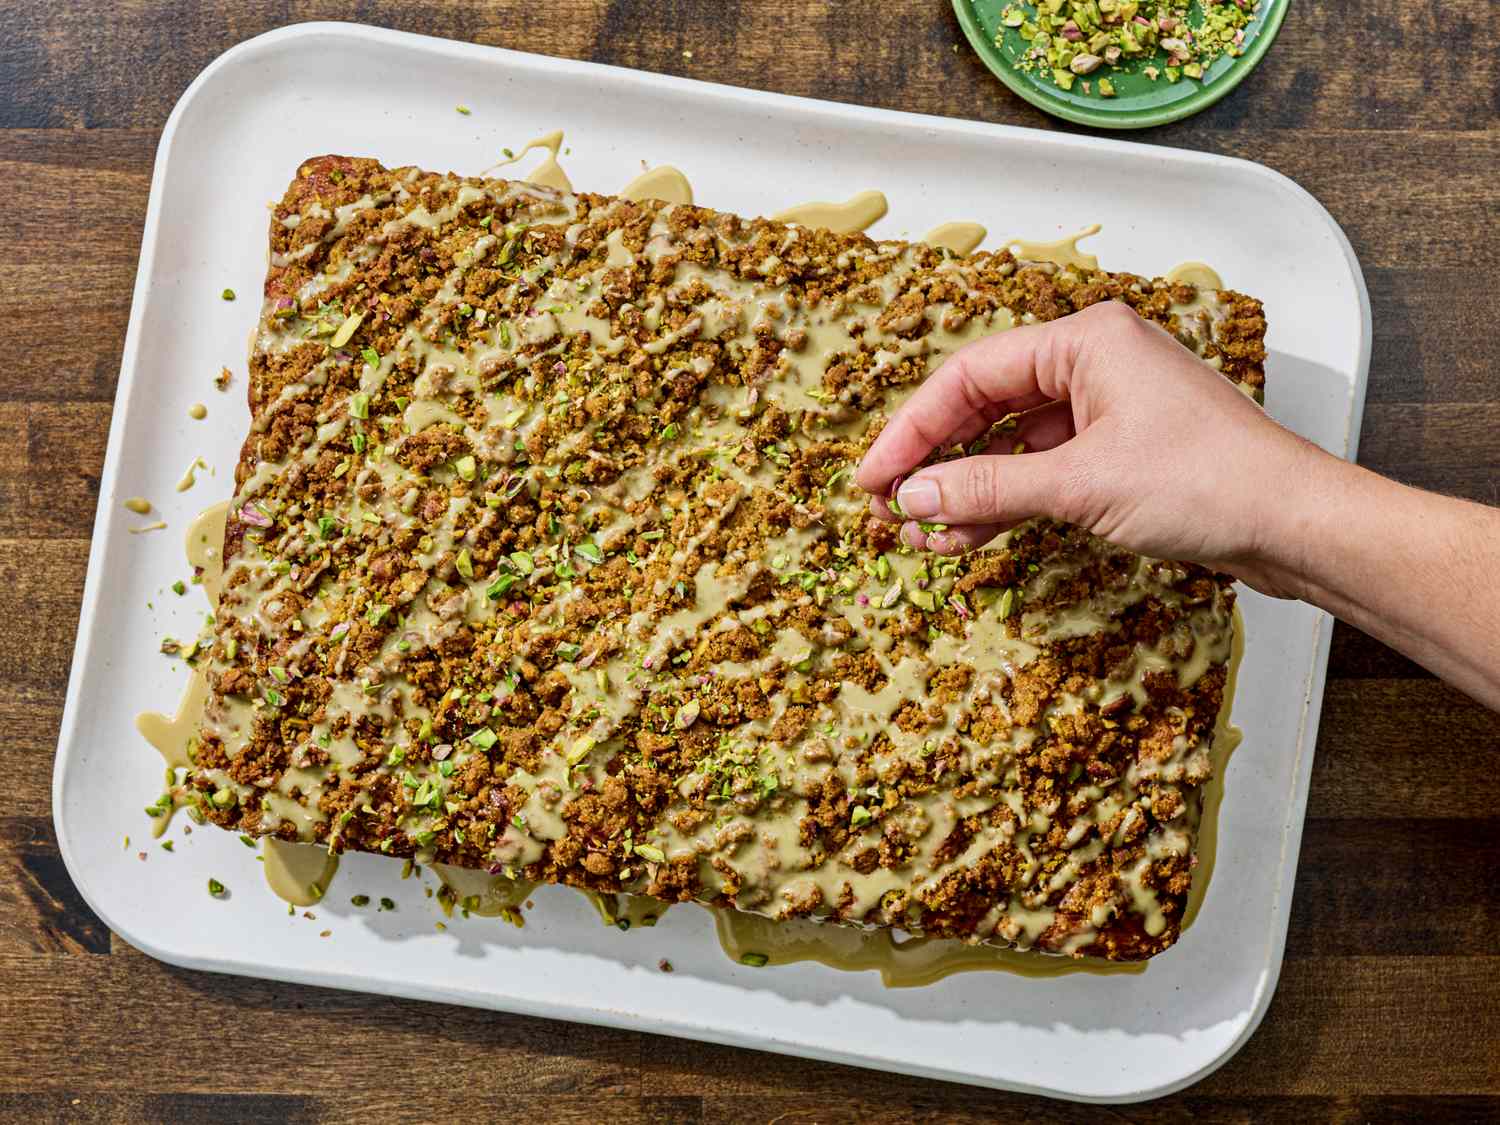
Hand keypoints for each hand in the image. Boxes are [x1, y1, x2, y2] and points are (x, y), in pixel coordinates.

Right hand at [856, 301, 1319, 596]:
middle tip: (888, 508)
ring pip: (1012, 444)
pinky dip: (1008, 502)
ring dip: (968, 490)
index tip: (873, 478)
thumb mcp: (1079, 485)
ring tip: (926, 537)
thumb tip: (911, 499)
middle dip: (936, 462)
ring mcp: (1108, 408)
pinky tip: (972, 536)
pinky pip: (1044, 469)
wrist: (1296, 524)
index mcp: (1084, 340)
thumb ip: (987, 490)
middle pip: (985, 407)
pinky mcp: (1121, 451)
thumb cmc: (1207, 482)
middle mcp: (1093, 363)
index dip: (912, 430)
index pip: (969, 376)